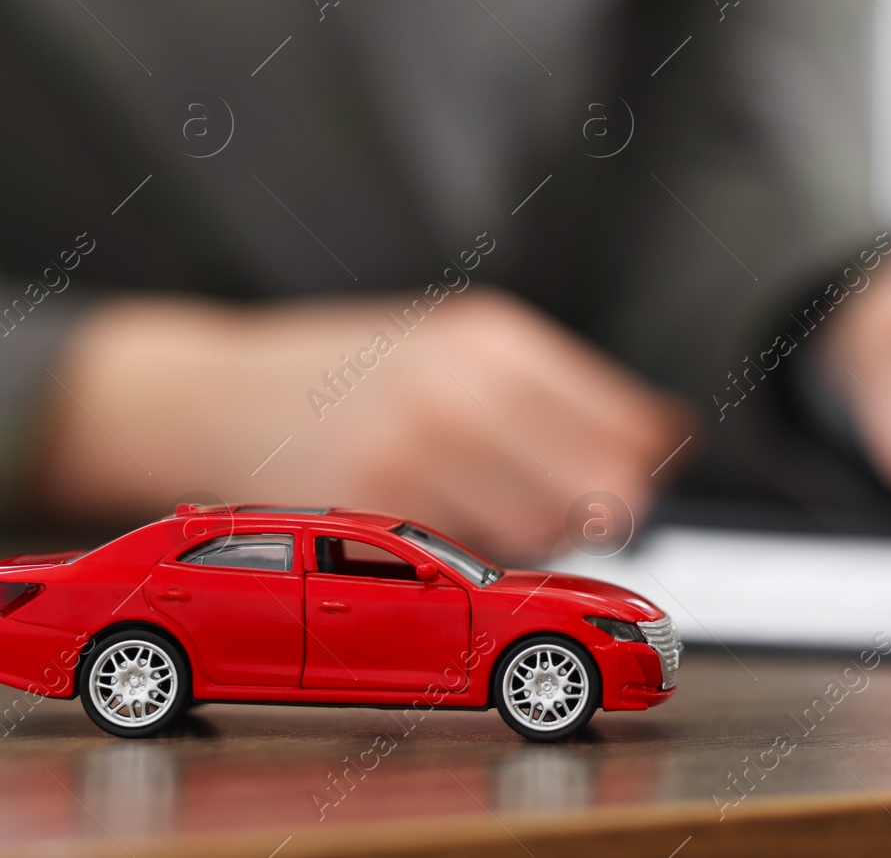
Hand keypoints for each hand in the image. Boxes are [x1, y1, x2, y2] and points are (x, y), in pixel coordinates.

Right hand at [32, 290, 692, 560]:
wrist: (214, 396)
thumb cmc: (353, 377)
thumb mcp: (456, 349)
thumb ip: (556, 391)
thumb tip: (669, 433)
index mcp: (494, 338)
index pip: (630, 426)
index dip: (643, 469)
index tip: (631, 480)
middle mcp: (459, 387)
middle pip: (601, 488)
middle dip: (600, 513)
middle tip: (565, 509)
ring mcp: (411, 449)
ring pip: (542, 533)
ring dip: (537, 539)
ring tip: (485, 506)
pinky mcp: (369, 509)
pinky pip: (470, 558)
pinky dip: (475, 556)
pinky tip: (439, 523)